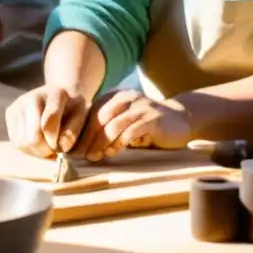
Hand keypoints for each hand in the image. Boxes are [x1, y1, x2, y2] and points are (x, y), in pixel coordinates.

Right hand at [5, 84, 90, 157]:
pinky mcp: (9, 114)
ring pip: (23, 143)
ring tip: (48, 147)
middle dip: (45, 150)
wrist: (56, 94)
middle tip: (54, 151)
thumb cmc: (71, 106)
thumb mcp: (81, 115)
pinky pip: (16, 142)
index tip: (62, 146)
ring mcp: (17, 105)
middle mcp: (30, 97)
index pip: (49, 122)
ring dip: (37, 152)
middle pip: (32, 138)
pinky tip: (39, 144)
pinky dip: (28, 149)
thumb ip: (74, 130)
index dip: (55, 140)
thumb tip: (62, 147)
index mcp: (54, 93)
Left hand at [73, 90, 192, 161]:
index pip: (92, 112)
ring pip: (113, 124)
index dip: (80, 131)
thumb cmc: (148, 126)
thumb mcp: (125, 122)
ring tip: (94, 156)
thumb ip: (107, 128)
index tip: (71, 149)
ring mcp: (141, 107)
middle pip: (100, 117)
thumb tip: (80, 147)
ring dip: (100, 143)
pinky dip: (118, 143)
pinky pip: (130, 131)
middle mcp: (127, 97)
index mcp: (117, 96)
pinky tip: (113, 152)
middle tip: (80, 155)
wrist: (181, 120)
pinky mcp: (153, 119)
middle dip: (87, 138)